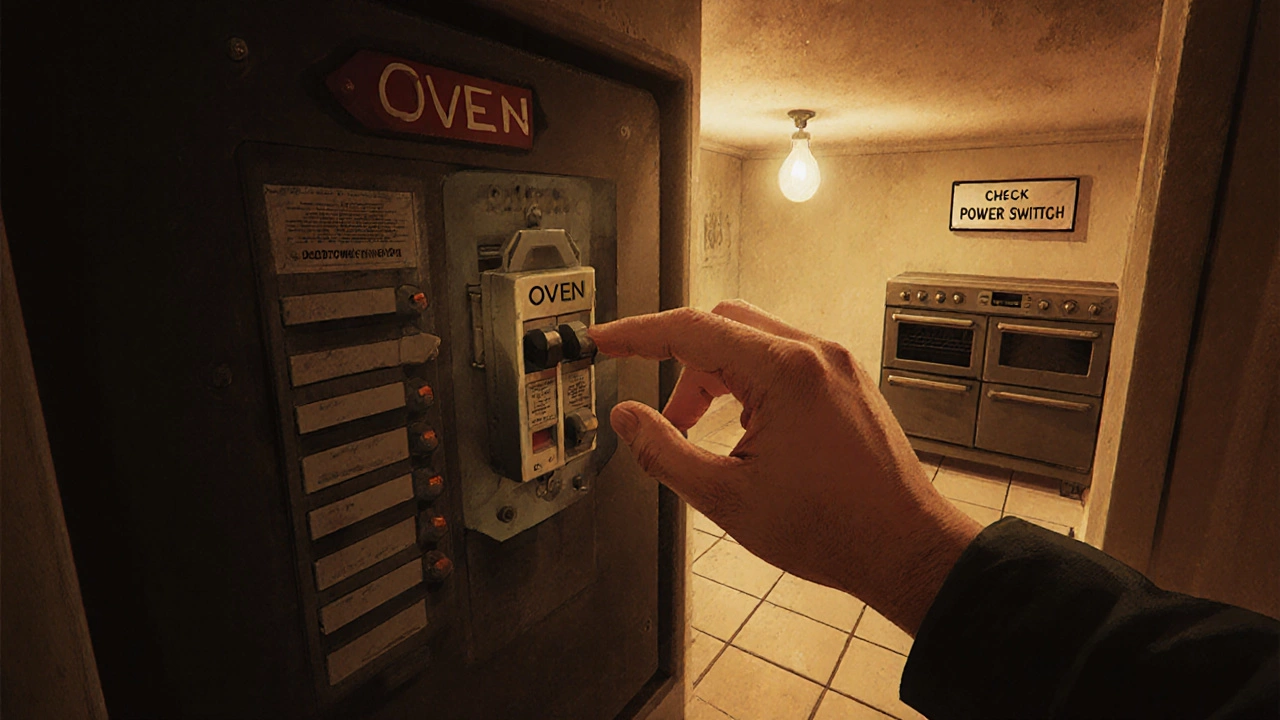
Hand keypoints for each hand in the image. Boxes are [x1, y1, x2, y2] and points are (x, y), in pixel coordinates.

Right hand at [588, 300, 981, 635]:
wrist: (904, 550)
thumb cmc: (832, 529)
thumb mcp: (726, 497)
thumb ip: (665, 450)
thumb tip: (627, 418)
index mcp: (785, 371)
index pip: (691, 329)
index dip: (637, 334)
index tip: (604, 341)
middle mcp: (815, 353)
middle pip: (722, 322)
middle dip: (679, 360)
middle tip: (662, 412)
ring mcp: (835, 364)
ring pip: (753, 339)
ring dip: (714, 375)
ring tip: (701, 432)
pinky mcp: (845, 381)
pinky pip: (783, 359)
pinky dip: (748, 382)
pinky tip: (744, 431)